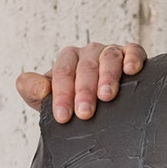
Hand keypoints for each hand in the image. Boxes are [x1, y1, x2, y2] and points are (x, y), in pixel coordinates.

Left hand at [15, 42, 145, 122]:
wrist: (99, 103)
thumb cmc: (74, 101)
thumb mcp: (48, 100)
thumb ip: (33, 92)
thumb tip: (40, 88)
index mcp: (68, 60)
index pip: (62, 73)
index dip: (61, 95)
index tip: (63, 116)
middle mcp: (88, 53)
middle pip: (85, 67)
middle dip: (84, 91)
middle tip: (85, 113)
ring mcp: (110, 52)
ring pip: (108, 58)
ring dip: (107, 77)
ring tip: (106, 96)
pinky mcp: (130, 54)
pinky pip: (132, 51)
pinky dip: (132, 58)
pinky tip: (131, 70)